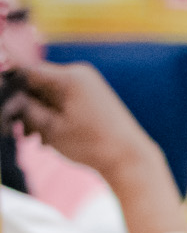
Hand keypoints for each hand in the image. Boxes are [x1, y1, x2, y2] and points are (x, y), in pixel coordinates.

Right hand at [1, 58, 186, 232]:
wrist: (129, 160)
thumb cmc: (92, 145)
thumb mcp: (50, 128)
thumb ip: (25, 108)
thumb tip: (9, 96)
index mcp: (70, 77)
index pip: (26, 72)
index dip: (10, 88)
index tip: (7, 108)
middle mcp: (79, 74)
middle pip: (36, 83)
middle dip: (24, 106)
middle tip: (19, 131)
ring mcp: (87, 85)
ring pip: (47, 94)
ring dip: (36, 114)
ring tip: (35, 138)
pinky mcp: (91, 96)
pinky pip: (61, 101)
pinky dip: (51, 116)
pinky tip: (46, 137)